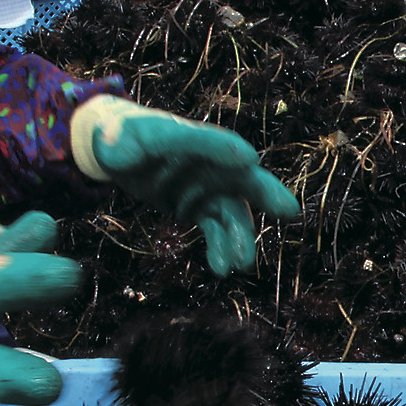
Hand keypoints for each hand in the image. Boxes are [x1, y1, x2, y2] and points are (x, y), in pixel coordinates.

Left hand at [72, 97, 299, 274]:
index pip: (211, 141)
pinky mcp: (199, 205)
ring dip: (240, 236)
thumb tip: (118, 153)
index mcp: (188, 137)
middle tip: (289, 212)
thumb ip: (120, 147)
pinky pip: (217, 227)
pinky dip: (222, 246)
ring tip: (239, 263)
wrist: (117, 150)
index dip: (227, 150)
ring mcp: (206, 185)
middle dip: (265, 194)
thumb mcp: (117, 140)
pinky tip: (221, 268)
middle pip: (242, 176)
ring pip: (232, 210)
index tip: (249, 160)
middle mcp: (207, 161)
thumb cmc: (119, 138)